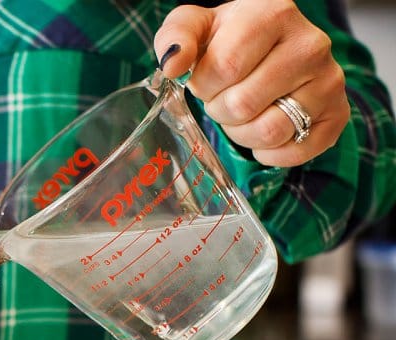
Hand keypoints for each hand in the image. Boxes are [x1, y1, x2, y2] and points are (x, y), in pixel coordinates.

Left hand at [155, 0, 349, 167]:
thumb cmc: (228, 39)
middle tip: (224, 96)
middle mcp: (311, 43)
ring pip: (270, 132)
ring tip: (243, 113)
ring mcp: (330, 78)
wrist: (271, 49)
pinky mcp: (338, 112)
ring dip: (242, 134)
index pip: (224, 68)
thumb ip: (176, 38)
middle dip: (220, 110)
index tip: (207, 77)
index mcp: (274, 12)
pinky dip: (271, 153)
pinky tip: (264, 130)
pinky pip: (296, 151)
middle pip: (243, 104)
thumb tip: (173, 64)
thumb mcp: (195, 27)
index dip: (204, 84)